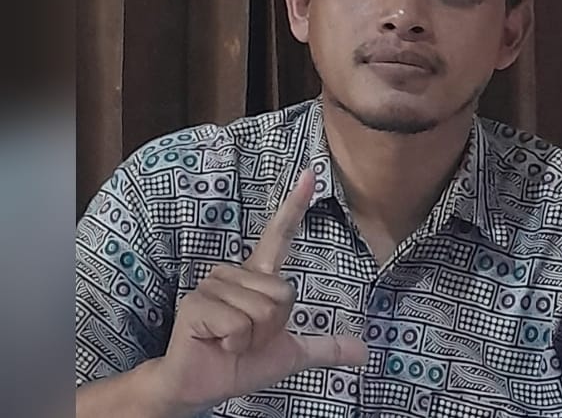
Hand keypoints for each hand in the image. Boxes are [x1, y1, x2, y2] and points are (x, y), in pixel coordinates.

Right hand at [151, 171, 368, 415]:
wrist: (200, 388)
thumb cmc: (240, 364)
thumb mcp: (290, 354)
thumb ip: (324, 348)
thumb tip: (364, 352)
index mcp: (257, 278)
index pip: (279, 235)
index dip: (295, 205)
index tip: (310, 174)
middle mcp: (235, 273)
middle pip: (284, 294)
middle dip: (272, 328)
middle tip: (246, 339)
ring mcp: (213, 285)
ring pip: (264, 310)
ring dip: (253, 338)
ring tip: (229, 341)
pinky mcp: (197, 304)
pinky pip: (240, 324)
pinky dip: (235, 344)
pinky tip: (217, 344)